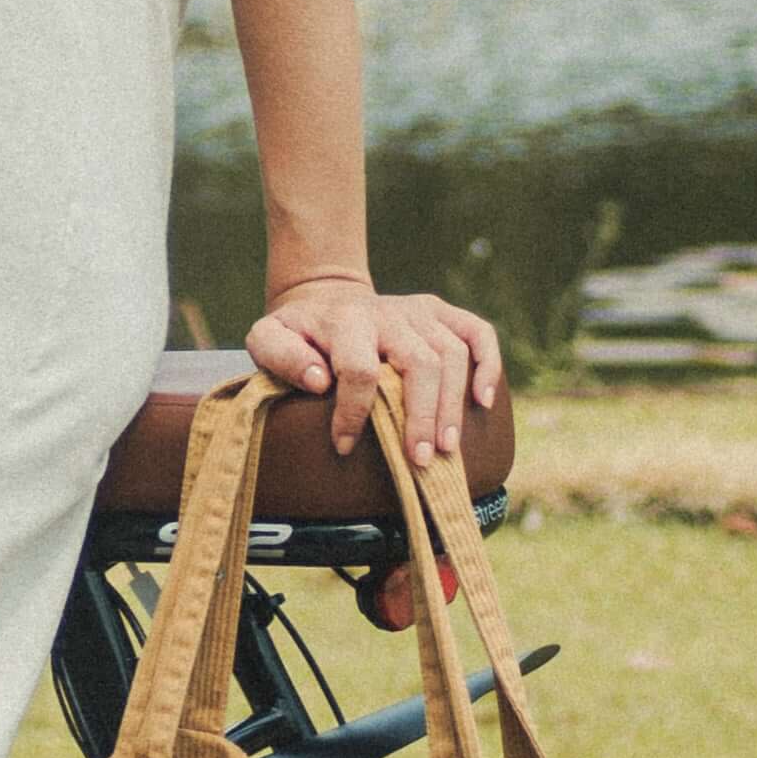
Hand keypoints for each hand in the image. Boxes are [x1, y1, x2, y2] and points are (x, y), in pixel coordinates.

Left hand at [245, 269, 502, 628]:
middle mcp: (388, 312)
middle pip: (420, 362)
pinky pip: (477, 332)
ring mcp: (419, 311)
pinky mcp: (441, 312)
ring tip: (447, 449)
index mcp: (346, 321)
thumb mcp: (268, 339)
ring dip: (452, 404)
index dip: (354, 412)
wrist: (326, 297)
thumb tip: (318, 382)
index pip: (359, 369)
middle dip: (421, 416)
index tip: (345, 446)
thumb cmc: (299, 334)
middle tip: (419, 460)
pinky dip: (488, 365)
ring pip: (452, 353)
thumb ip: (281, 357)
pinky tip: (483, 402)